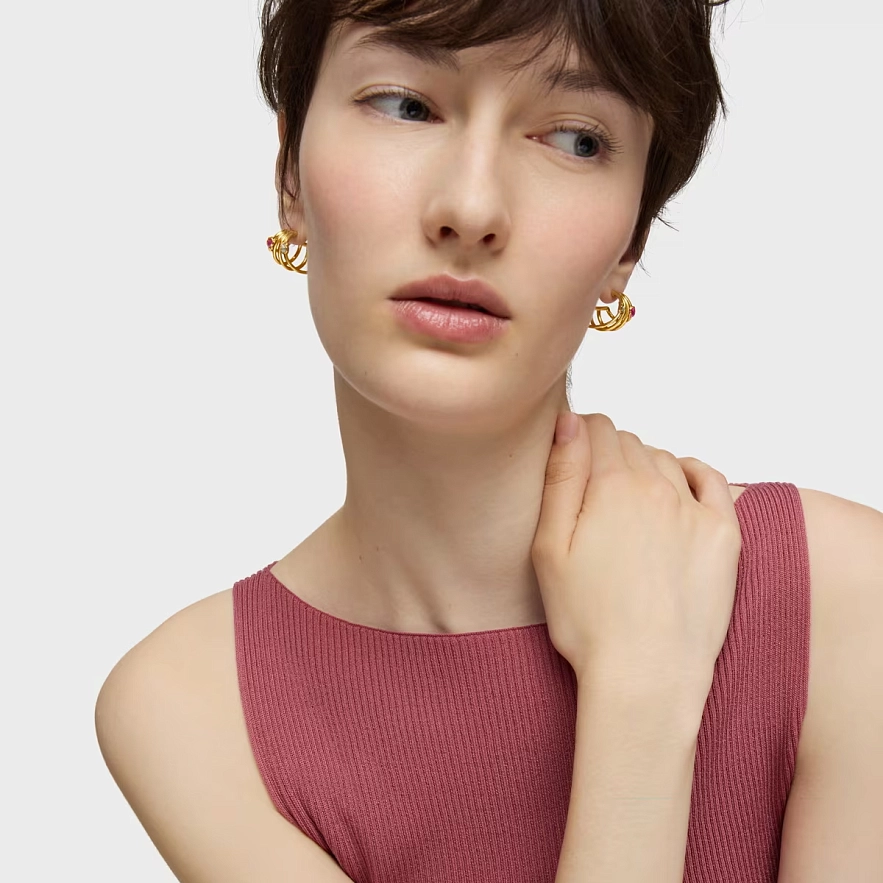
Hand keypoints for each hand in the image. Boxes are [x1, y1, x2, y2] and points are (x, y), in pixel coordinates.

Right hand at [531, 412, 741, 698]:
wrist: (646, 675)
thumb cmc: (588, 621)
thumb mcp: (551, 548)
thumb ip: (561, 477)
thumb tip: (569, 421)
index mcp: (611, 487)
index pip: (597, 429)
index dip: (580, 435)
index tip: (572, 452)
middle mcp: (658, 488)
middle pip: (631, 443)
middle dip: (609, 453)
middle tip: (593, 488)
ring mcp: (695, 510)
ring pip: (665, 460)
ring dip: (645, 466)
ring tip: (628, 500)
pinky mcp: (724, 536)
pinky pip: (711, 481)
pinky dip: (692, 472)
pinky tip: (679, 481)